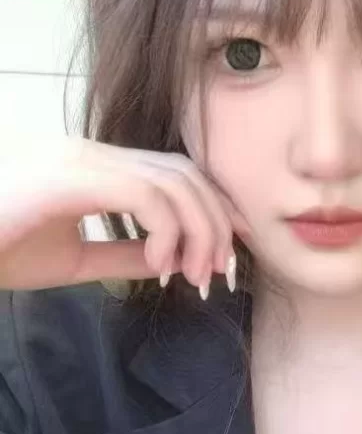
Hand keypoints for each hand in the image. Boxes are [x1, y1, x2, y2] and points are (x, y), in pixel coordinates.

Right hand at [0, 137, 249, 293]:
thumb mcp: (67, 258)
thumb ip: (118, 256)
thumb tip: (167, 264)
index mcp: (95, 169)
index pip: (175, 174)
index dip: (211, 212)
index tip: (222, 260)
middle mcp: (95, 155)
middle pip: (186, 174)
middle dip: (217, 224)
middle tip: (219, 276)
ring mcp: (83, 161)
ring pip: (175, 181)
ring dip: (200, 232)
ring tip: (194, 278)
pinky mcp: (71, 177)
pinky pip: (147, 195)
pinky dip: (168, 232)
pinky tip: (161, 267)